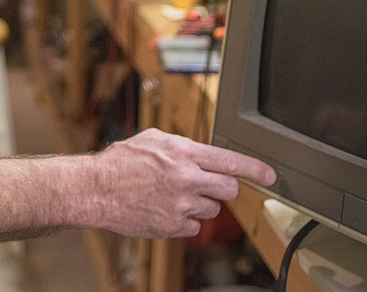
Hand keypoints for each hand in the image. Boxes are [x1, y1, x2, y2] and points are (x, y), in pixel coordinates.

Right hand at [89, 128, 275, 238]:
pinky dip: (185, 220)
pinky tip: (165, 209)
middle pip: (228, 190)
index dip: (255, 169)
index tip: (270, 176)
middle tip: (206, 185)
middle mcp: (187, 179)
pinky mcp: (173, 227)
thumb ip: (184, 147)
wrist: (96, 189)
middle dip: (222, 187)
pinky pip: (194, 227)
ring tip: (174, 196)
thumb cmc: (121, 162)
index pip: (231, 161)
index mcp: (184, 153)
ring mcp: (181, 205)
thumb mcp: (155, 139)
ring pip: (212, 210)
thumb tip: (203, 155)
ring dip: (200, 204)